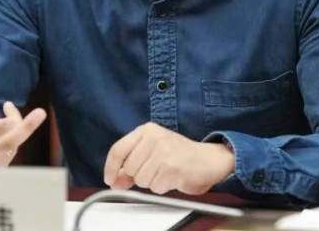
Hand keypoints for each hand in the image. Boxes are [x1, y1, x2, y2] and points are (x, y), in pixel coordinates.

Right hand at [0, 67, 46, 165]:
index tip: (7, 122)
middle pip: (8, 143)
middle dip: (25, 128)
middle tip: (41, 112)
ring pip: (15, 137)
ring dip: (16, 119)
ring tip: (6, 106)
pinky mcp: (7, 159)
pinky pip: (17, 139)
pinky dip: (15, 124)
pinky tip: (1, 120)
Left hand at [103, 122, 234, 194]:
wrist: (208, 159)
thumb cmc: (179, 155)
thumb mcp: (152, 151)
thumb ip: (131, 164)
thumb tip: (114, 181)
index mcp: (146, 130)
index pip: (118, 149)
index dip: (110, 168)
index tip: (109, 179)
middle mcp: (154, 138)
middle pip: (129, 168)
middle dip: (138, 177)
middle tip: (153, 172)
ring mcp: (164, 153)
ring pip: (141, 179)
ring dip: (152, 183)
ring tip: (165, 173)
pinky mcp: (173, 168)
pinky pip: (156, 187)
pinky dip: (163, 187)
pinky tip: (172, 178)